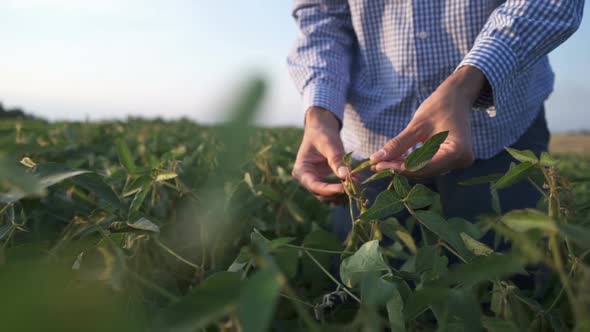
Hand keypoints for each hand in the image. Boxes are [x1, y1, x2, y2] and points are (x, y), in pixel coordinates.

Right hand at [292, 107, 348, 201]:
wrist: (321, 128)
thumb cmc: (322, 134)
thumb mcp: (329, 144)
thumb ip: (336, 160)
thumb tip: (346, 176)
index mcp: (301, 170)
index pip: (314, 186)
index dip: (329, 189)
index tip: (345, 187)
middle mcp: (306, 179)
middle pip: (321, 194)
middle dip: (338, 193)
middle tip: (355, 187)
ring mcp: (315, 182)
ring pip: (328, 197)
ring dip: (343, 194)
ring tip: (357, 185)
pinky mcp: (324, 182)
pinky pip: (334, 192)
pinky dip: (344, 190)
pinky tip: (355, 184)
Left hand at [370, 66, 486, 177]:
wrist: (458, 97)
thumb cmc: (439, 106)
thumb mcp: (416, 125)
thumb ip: (397, 144)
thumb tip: (375, 159)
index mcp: (457, 151)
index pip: (423, 166)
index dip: (399, 168)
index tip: (377, 165)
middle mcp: (461, 161)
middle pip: (424, 171)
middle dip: (399, 168)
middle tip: (375, 165)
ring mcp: (458, 162)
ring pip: (425, 170)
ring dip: (403, 167)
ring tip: (381, 163)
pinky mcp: (452, 161)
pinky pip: (428, 165)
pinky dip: (412, 163)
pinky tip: (394, 160)